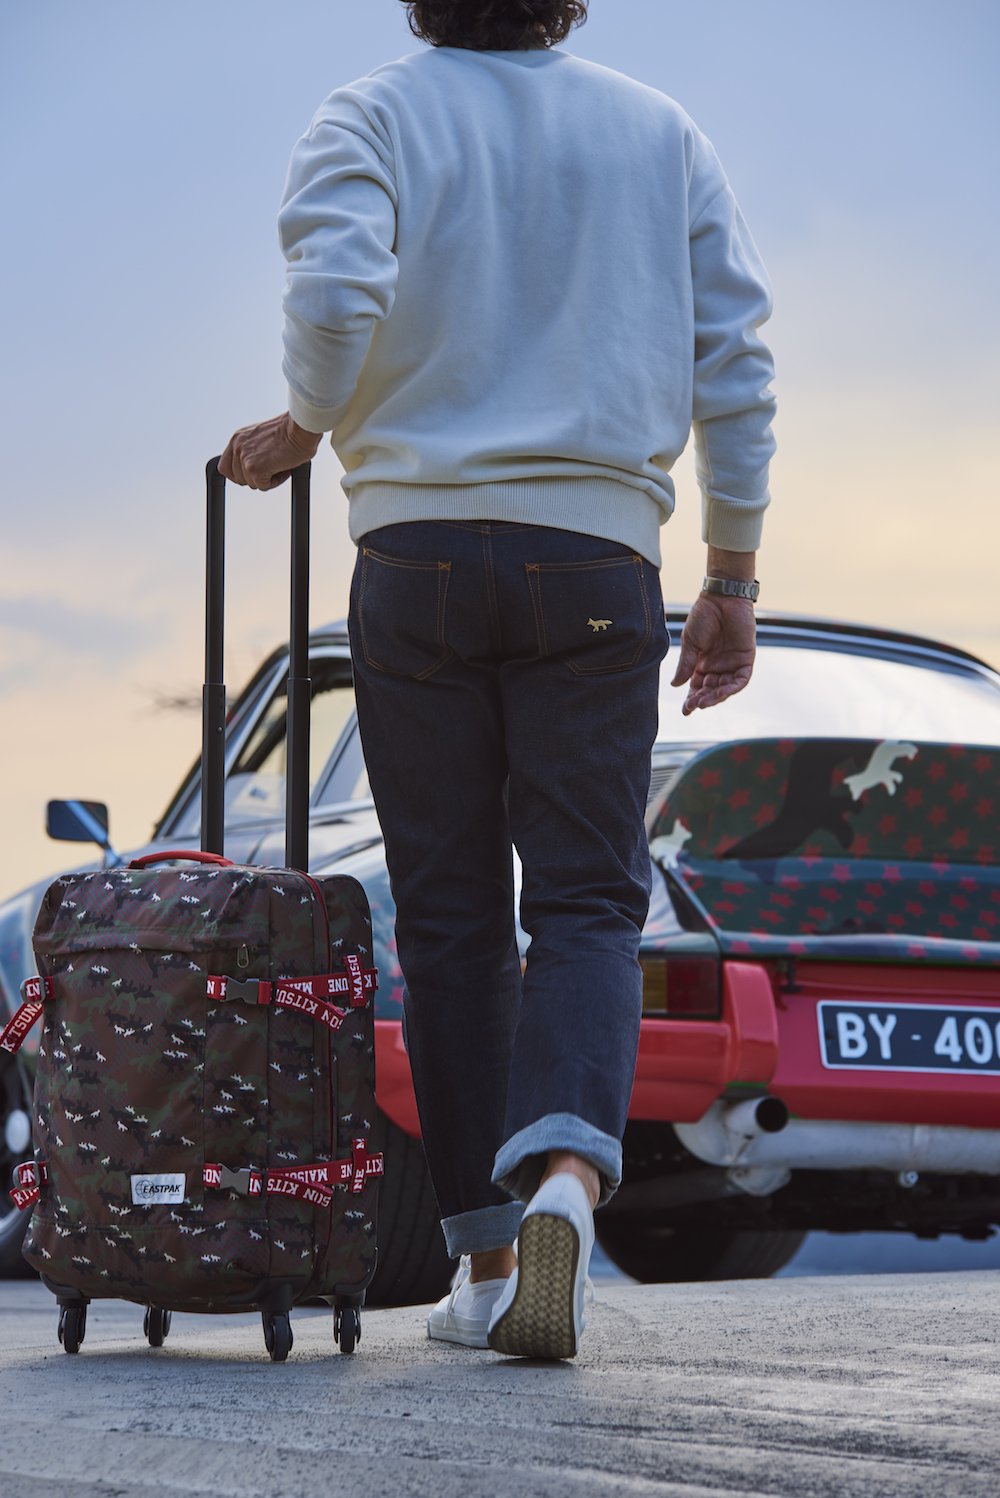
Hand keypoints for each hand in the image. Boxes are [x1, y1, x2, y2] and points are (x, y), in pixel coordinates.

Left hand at [219, 413, 321, 490]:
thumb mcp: (261, 437)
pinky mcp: (255, 469)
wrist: (300, 428)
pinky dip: (276, 481)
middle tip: (271, 467)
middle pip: (238, 479)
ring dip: (268, 478)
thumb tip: (253, 468)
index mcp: (237, 439)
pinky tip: (283, 468)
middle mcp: (237, 447)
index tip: (251, 474)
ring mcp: (245, 459)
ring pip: (252, 484)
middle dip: (256, 477)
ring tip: (280, 464)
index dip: (239, 474)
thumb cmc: (289, 430)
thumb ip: (251, 450)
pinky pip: (264, 487)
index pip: (225, 467)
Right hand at [671, 592, 755, 713]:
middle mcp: (717, 666)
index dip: (691, 699)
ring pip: (725, 688)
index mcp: (702, 663)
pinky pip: (741, 679)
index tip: (685, 710)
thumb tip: (675, 685)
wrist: (722, 598)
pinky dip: (732, 688)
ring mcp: (732, 663)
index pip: (697, 687)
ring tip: (705, 702)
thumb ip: (685, 664)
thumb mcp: (690, 642)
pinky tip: (721, 692)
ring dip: (716, 697)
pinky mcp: (746, 658)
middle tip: (693, 705)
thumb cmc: (704, 616)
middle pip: (711, 690)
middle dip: (702, 700)